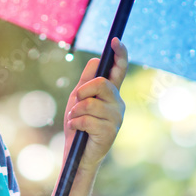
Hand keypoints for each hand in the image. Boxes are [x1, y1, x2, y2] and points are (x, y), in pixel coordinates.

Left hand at [64, 38, 127, 170]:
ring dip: (76, 112)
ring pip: (91, 103)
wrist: (77, 154)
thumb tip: (97, 60)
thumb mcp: (79, 99)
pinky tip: (77, 130)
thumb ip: (87, 80)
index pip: (119, 70)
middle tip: (77, 102)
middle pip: (102, 84)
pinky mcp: (110, 132)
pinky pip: (87, 119)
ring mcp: (116, 118)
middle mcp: (118, 103)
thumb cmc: (78, 125)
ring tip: (76, 121)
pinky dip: (75, 123)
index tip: (115, 40)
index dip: (119, 55)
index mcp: (112, 93)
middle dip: (83, 91)